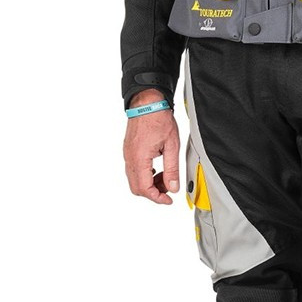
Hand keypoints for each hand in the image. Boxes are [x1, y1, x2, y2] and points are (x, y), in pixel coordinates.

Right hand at [123, 89, 180, 204]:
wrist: (147, 101)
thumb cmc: (158, 118)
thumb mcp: (172, 146)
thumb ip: (172, 170)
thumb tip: (173, 187)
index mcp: (140, 158)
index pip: (145, 189)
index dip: (157, 198)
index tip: (168, 200)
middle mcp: (130, 158)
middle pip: (137, 188)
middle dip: (153, 193)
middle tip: (167, 188)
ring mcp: (127, 154)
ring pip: (134, 180)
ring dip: (149, 184)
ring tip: (165, 177)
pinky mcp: (129, 151)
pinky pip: (133, 171)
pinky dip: (145, 175)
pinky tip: (157, 169)